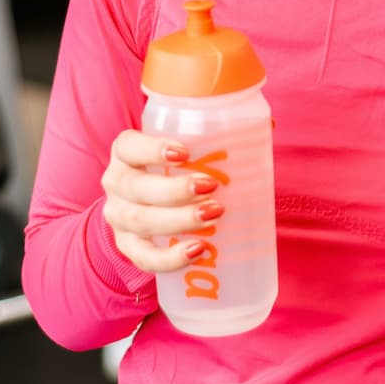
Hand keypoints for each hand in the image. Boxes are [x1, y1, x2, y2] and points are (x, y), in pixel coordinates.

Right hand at [101, 130, 222, 274]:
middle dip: (175, 190)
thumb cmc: (176, 165)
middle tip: (211, 186)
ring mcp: (119, 217)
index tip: (185, 153)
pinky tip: (197, 249)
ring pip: (141, 221)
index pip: (129, 147)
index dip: (152, 150)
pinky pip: (144, 257)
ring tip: (214, 214)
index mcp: (125, 152)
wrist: (150, 200)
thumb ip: (213, 134)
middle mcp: (116, 183)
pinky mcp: (128, 246)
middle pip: (136, 187)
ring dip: (179, 220)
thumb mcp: (184, 144)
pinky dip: (170, 258)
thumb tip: (269, 125)